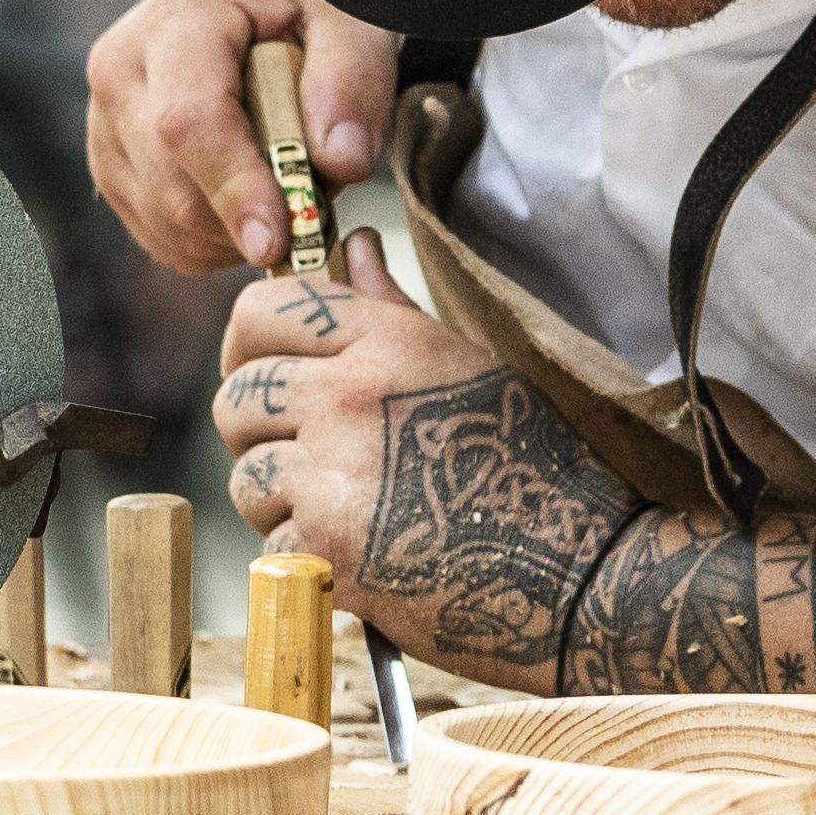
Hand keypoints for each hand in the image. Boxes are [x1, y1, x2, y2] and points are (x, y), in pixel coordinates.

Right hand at [85, 0, 402, 274]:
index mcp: (173, 24)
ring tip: (288, 185)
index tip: (282, 237)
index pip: (189, 121)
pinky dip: (222, 243)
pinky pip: (167, 240)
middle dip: (252, 219)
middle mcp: (121, 77)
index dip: (234, 187)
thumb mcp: (349, 20)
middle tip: (321, 207)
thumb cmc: (304, 6)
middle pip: (175, 189)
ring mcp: (106, 130)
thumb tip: (342, 162)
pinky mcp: (114, 174)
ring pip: (170, 225)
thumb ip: (352, 80)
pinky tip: (254, 199)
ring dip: (242, 234)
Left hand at [216, 236, 648, 676]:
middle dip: (258, 430)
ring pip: (245, 477)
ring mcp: (330, 473)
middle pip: (235, 398)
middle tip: (306, 455)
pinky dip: (306, 558)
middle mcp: (345, 395)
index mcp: (383, 339)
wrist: (580, 568)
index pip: (261, 310)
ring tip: (346, 510)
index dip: (251, 343)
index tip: (267, 370)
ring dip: (281, 499)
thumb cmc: (535, 464)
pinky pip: (272, 543)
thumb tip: (354, 246)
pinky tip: (362, 557)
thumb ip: (390, 309)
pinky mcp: (325, 548)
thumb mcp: (468, 364)